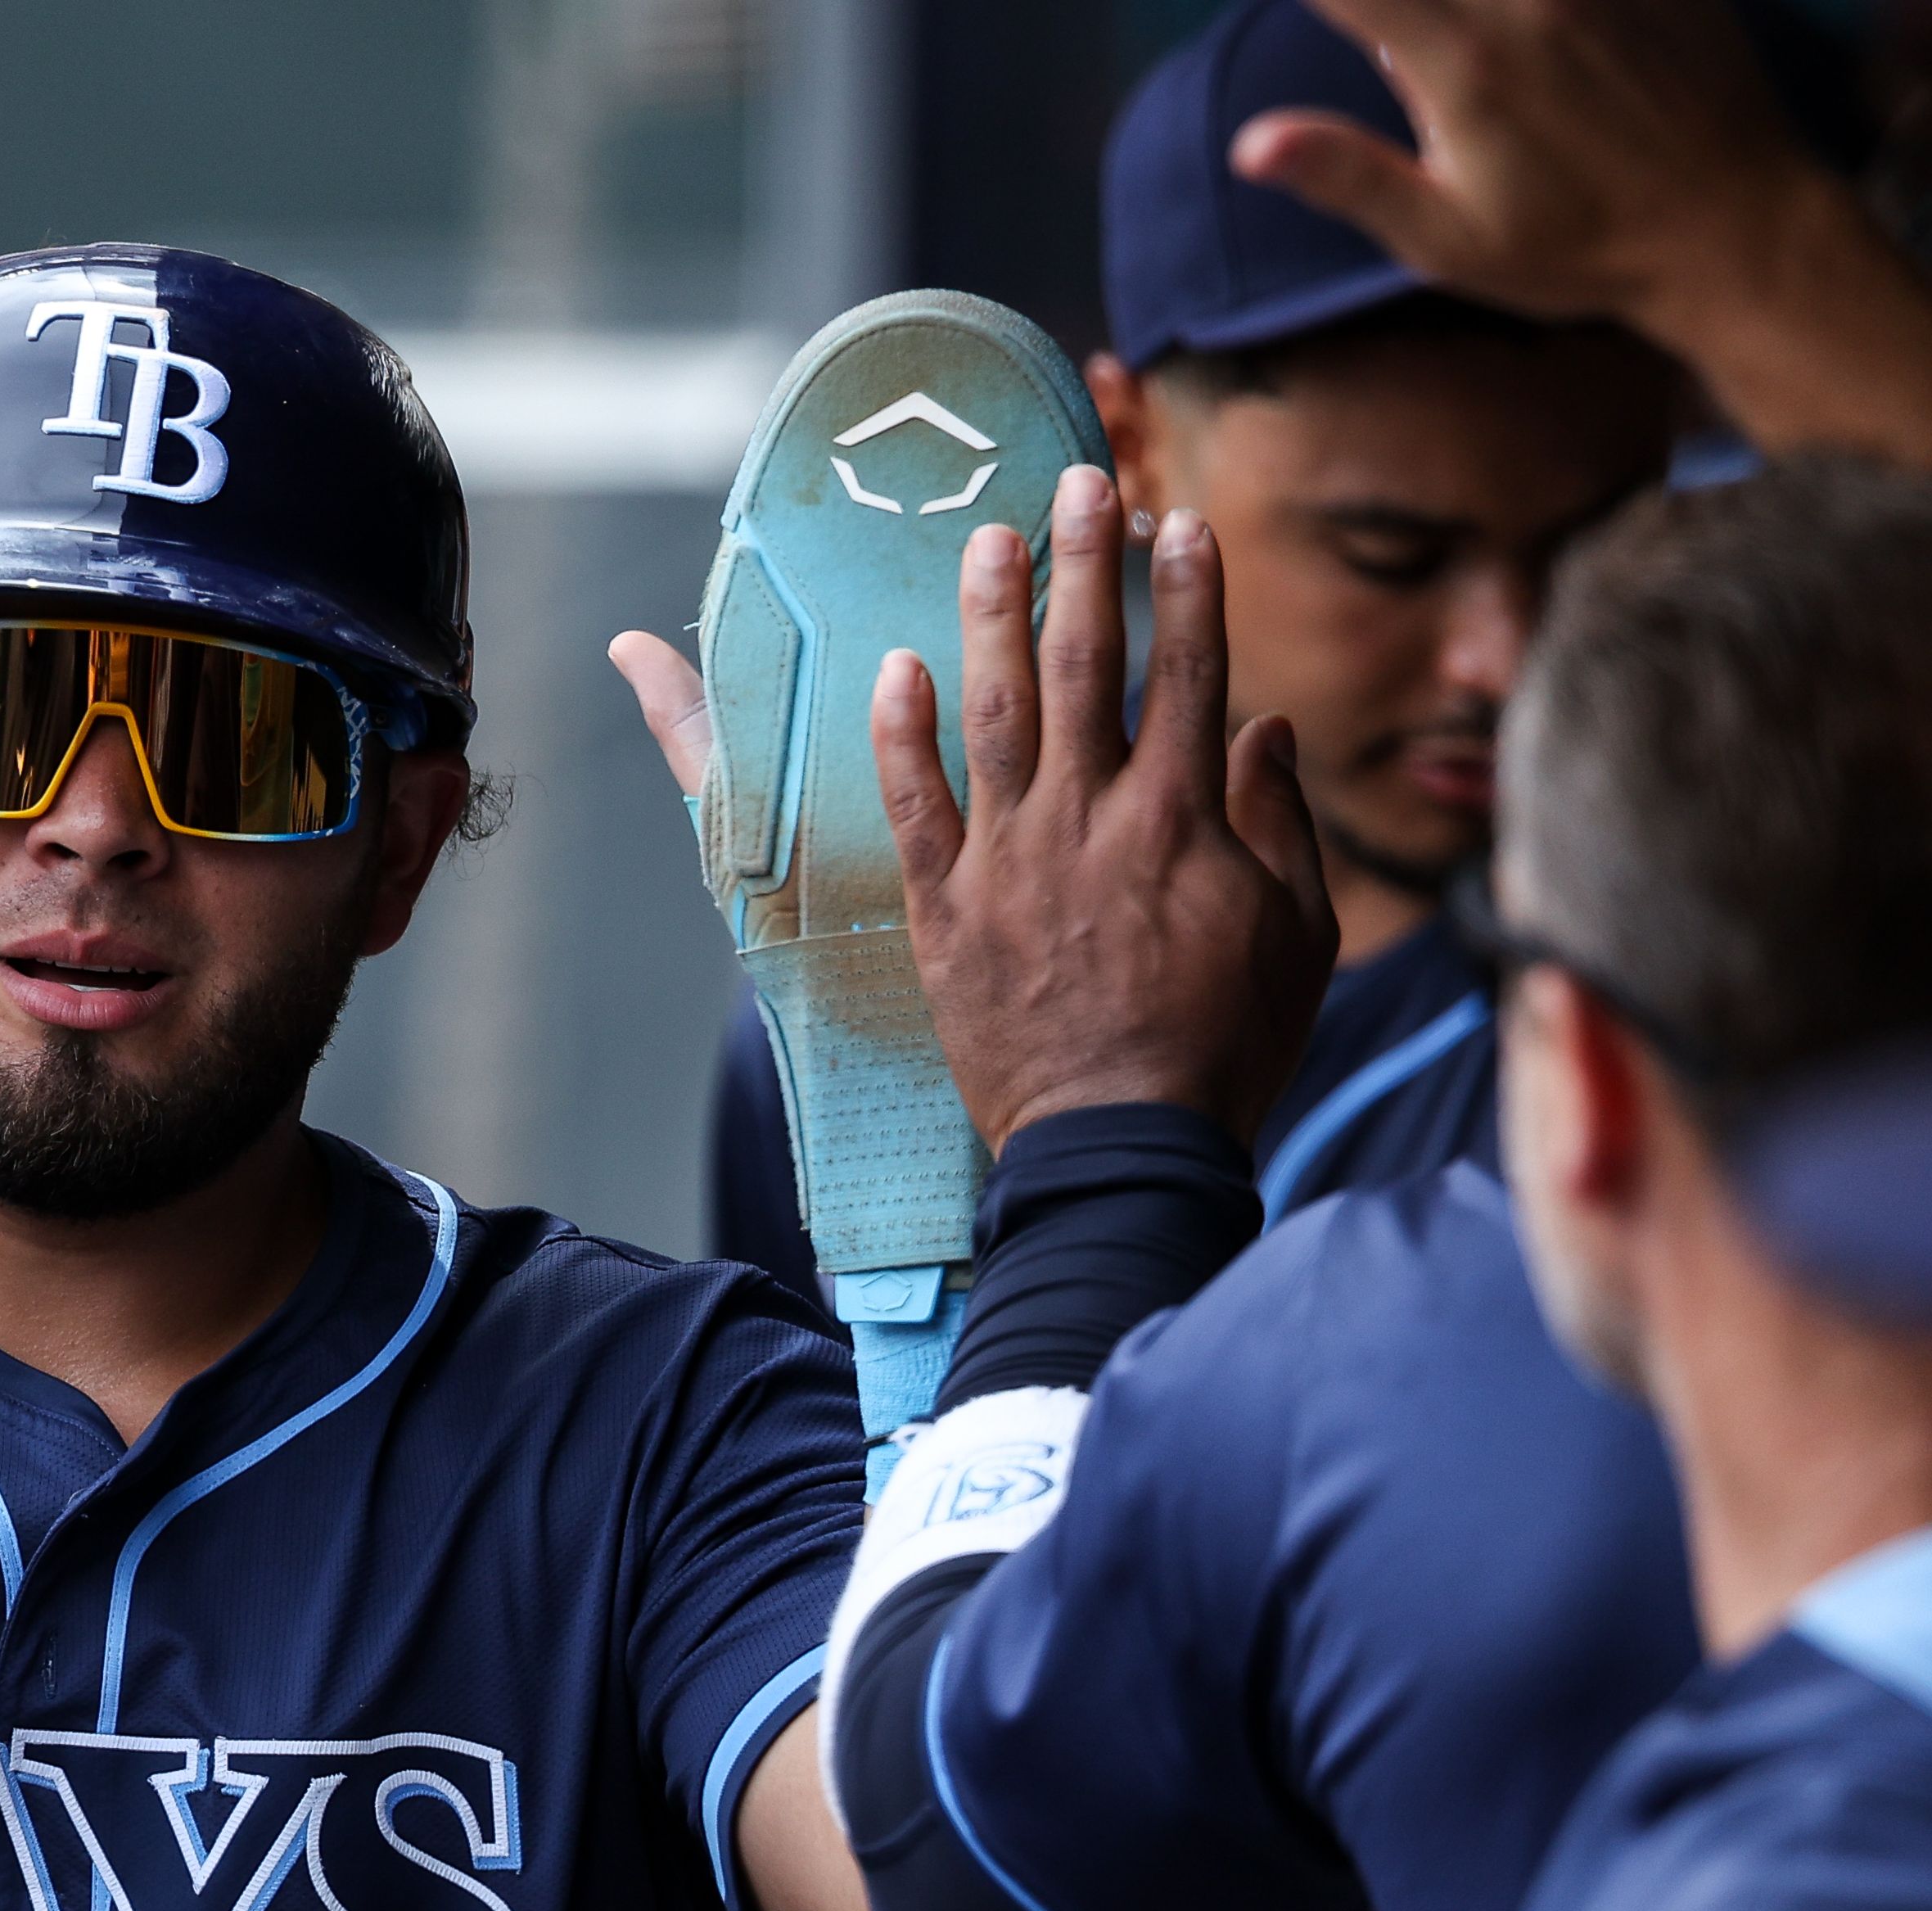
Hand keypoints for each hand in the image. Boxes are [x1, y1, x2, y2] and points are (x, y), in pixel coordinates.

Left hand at [873, 466, 1338, 1152]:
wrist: (1122, 1144)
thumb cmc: (1225, 1047)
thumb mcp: (1297, 935)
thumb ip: (1279, 822)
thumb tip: (1261, 725)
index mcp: (1184, 819)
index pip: (1187, 672)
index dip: (1185, 588)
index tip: (1177, 518)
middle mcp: (1092, 819)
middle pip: (1084, 664)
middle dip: (1082, 564)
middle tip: (1076, 482)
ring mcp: (1011, 859)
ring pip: (993, 711)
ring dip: (992, 615)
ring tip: (989, 537)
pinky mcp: (947, 908)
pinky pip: (916, 803)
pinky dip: (902, 731)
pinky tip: (897, 665)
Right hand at [1241, 0, 1931, 469]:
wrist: (1735, 228)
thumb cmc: (1578, 248)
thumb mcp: (1448, 239)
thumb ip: (1349, 177)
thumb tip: (1249, 145)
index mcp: (1464, 63)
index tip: (1307, 9)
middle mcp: (1529, 1)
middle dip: (1383, 3)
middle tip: (1389, 45)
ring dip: (1456, 6)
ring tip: (1453, 48)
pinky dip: (1543, 4)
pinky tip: (1537, 30)